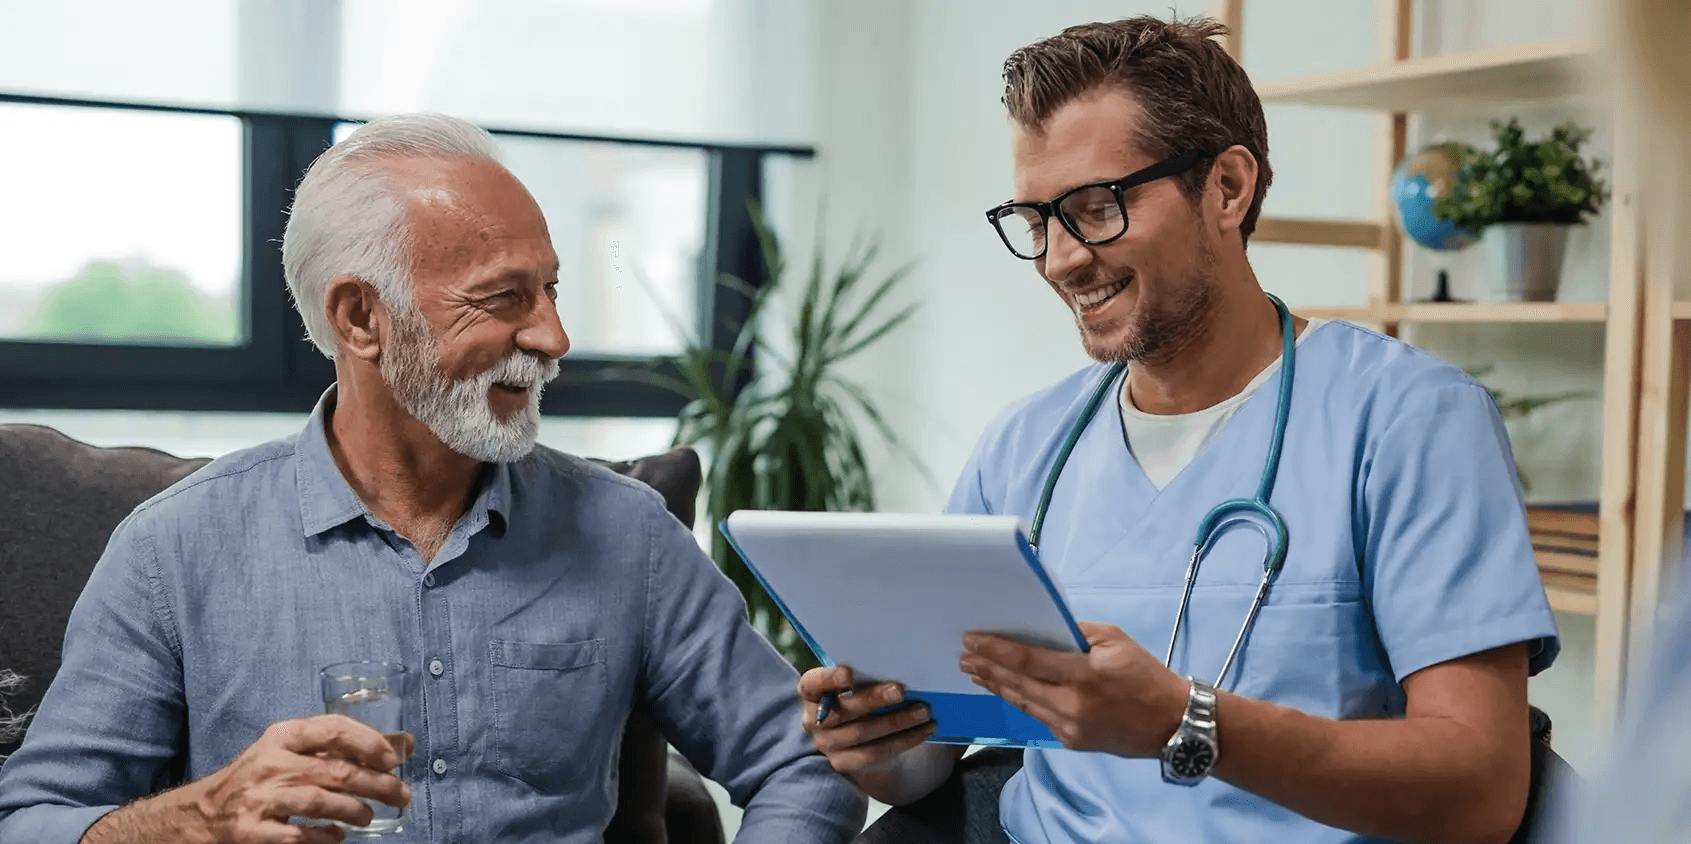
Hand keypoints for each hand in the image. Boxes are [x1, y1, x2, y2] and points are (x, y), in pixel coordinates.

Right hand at [187, 714, 414, 842]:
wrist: (204, 811)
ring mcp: (260, 798)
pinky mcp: (252, 832)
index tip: (395, 758)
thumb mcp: (296, 750)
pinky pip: (298, 837)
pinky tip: (339, 836)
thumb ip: (347, 746)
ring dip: (355, 811)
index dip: (369, 742)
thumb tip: (406, 743)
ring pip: (320, 803)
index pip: (333, 729)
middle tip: (402, 795)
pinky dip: (325, 837)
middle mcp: (270, 763)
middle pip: (336, 771)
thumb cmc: (262, 775)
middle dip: (378, 784)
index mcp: (283, 736)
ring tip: (370, 815)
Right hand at [796, 665, 935, 774]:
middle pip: (844, 711)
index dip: (829, 679)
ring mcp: (827, 745)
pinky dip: (904, 741)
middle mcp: (814, 720)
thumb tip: (895, 667)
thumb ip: (863, 677)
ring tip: (923, 711)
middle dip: (874, 700)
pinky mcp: (843, 763)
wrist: (853, 732)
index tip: (849, 672)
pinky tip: (923, 730)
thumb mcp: (853, 683)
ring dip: (898, 721)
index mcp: (811, 693)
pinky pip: (876, 753)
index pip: (812, 684)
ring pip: (864, 733)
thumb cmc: (856, 695)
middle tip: (901, 690)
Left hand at [959, 622, 1188, 756]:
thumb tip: (1041, 627)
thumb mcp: (1115, 639)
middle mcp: (1071, 704)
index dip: (996, 650)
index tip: (972, 640)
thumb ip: (1076, 632)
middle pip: (1018, 683)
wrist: (1173, 722)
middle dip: (987, 668)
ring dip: (997, 686)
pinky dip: (1019, 701)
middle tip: (964, 656)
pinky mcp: (1072, 742)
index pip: (1028, 660)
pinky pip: (1038, 717)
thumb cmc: (1145, 674)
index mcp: (1083, 674)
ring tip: (975, 673)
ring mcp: (1069, 728)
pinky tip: (1005, 690)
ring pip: (1023, 703)